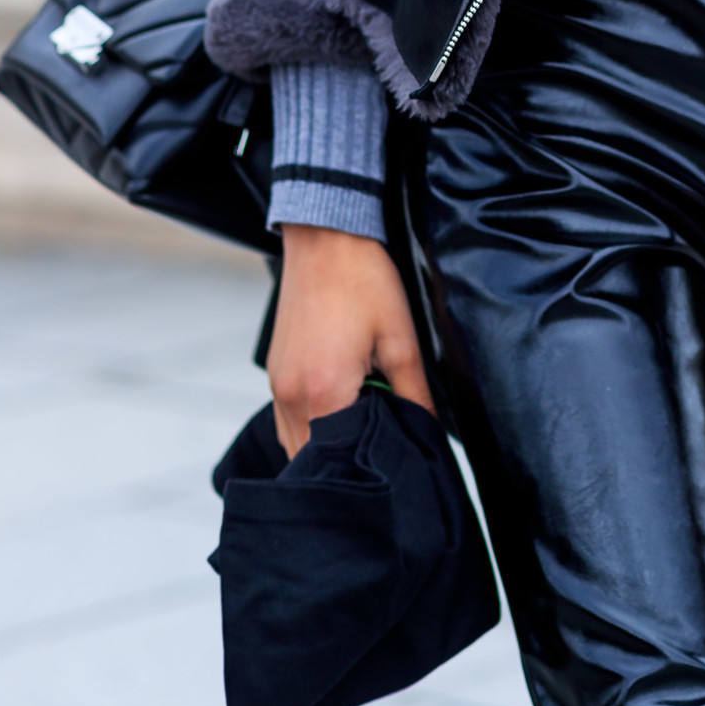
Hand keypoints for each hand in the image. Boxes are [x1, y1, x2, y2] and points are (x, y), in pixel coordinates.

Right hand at [266, 225, 435, 457]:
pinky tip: (340, 408)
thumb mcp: (401, 340)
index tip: (388, 460)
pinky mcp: (275, 374)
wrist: (325, 238)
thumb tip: (429, 431)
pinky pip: (288, 421)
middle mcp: (291, 397)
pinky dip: (311, 427)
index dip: (364, 467)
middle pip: (312, 460)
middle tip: (378, 445)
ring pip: (296, 444)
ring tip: (361, 424)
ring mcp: (277, 386)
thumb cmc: (363, 282)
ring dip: (325, 446)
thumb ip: (414, 394)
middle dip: (343, 462)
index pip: (337, 462)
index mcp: (324, 393)